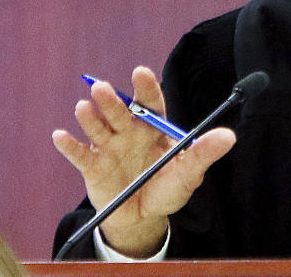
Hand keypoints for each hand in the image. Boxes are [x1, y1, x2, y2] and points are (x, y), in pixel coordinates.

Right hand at [52, 66, 235, 257]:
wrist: (143, 217)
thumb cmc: (168, 188)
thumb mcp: (189, 172)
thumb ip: (204, 153)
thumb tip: (229, 137)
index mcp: (153, 128)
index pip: (150, 103)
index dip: (146, 87)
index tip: (141, 72)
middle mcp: (129, 132)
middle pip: (120, 112)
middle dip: (112, 100)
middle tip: (103, 88)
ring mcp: (109, 147)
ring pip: (98, 127)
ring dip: (90, 117)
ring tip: (84, 107)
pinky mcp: (92, 166)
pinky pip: (80, 154)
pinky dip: (69, 145)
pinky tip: (60, 135)